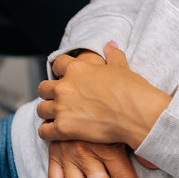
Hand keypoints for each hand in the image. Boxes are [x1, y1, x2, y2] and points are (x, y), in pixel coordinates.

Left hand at [37, 42, 170, 148]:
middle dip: (50, 93)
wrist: (138, 114)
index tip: (64, 78)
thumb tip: (110, 44)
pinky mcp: (63, 128)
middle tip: (60, 100)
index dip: (61, 71)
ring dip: (48, 113)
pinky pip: (44, 131)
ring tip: (58, 117)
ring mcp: (62, 107)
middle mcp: (65, 86)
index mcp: (77, 68)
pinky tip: (58, 133)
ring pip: (41, 109)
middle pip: (43, 88)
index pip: (57, 64)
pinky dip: (49, 132)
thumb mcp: (122, 67)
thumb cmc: (132, 90)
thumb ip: (113, 54)